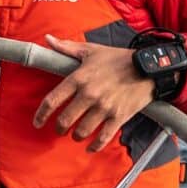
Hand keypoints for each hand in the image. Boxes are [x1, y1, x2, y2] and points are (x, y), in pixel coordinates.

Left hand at [32, 35, 154, 151]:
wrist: (149, 68)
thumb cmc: (118, 59)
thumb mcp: (91, 51)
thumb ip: (66, 48)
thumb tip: (48, 39)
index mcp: (79, 78)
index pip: (52, 101)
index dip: (41, 115)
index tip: (37, 123)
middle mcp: (89, 94)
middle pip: (65, 120)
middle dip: (60, 128)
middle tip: (60, 130)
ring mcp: (104, 107)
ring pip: (82, 131)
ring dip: (76, 136)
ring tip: (76, 135)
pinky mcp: (119, 117)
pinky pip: (103, 138)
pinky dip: (94, 146)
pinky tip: (90, 148)